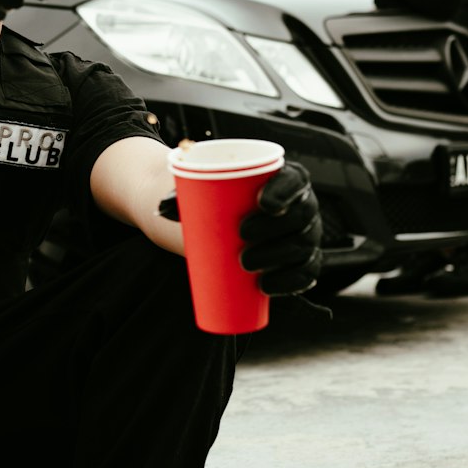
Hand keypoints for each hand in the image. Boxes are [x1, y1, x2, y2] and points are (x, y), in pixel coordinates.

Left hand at [157, 161, 322, 294]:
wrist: (232, 226)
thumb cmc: (223, 202)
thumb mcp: (204, 194)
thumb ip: (183, 196)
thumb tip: (161, 209)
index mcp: (287, 181)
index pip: (295, 181)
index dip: (286, 191)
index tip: (263, 202)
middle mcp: (303, 206)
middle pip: (299, 216)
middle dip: (274, 228)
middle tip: (243, 237)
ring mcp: (306, 236)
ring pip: (301, 246)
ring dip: (276, 257)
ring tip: (245, 264)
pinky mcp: (302, 263)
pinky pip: (305, 274)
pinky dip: (288, 282)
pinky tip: (267, 286)